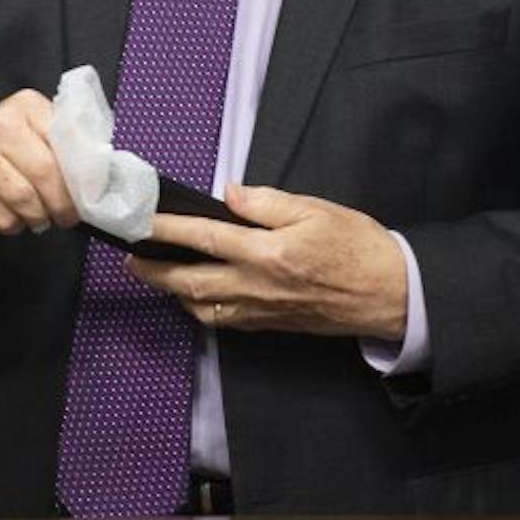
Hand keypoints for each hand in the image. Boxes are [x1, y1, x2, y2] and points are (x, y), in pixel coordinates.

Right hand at [0, 90, 77, 234]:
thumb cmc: (2, 150)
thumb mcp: (31, 131)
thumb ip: (62, 143)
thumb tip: (98, 175)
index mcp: (26, 105)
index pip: (65, 140)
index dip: (80, 174)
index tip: (87, 193)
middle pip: (45, 172)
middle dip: (63, 203)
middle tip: (66, 216)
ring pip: (25, 200)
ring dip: (38, 217)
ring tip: (40, 218)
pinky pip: (3, 218)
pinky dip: (14, 225)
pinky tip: (13, 216)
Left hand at [128, 185, 407, 341]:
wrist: (389, 295)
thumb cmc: (358, 247)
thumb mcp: (317, 210)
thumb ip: (268, 202)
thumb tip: (230, 194)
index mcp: (267, 253)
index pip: (203, 238)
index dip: (166, 229)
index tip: (140, 221)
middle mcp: (257, 286)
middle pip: (190, 281)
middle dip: (154, 270)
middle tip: (129, 256)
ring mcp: (261, 310)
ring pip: (201, 307)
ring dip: (172, 291)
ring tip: (154, 274)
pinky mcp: (269, 324)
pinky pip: (223, 321)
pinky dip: (200, 308)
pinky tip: (194, 295)